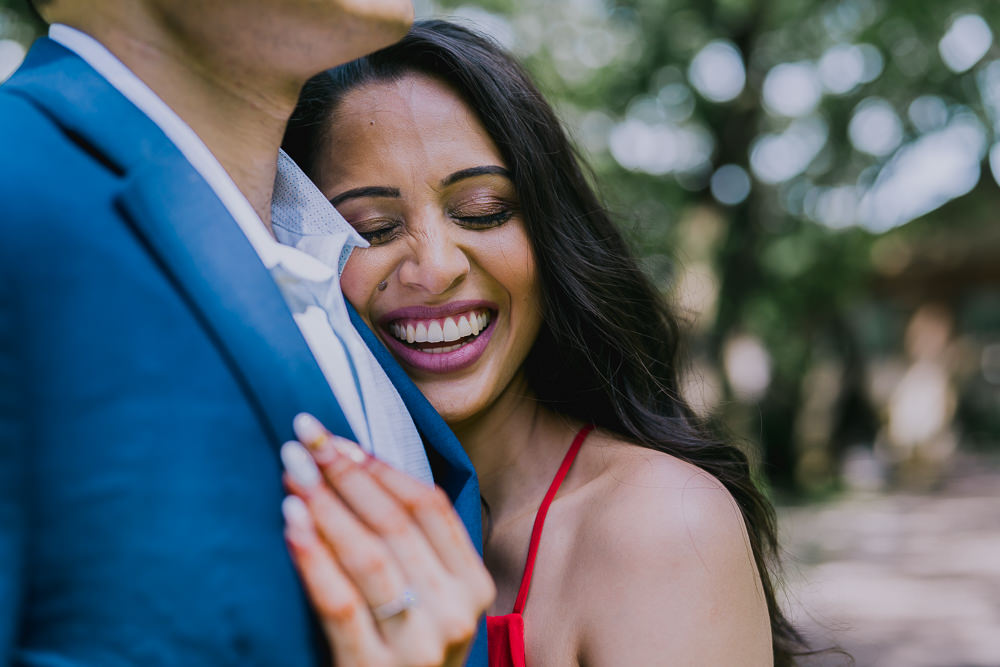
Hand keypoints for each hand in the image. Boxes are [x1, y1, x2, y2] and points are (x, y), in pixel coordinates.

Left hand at [281, 413, 494, 666]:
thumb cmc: (403, 648)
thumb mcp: (427, 598)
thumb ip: (410, 546)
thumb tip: (354, 466)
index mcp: (472, 584)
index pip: (429, 506)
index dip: (380, 466)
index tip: (337, 437)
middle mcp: (455, 611)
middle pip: (395, 523)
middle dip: (344, 473)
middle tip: (304, 436)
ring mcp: (418, 644)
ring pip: (369, 556)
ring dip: (326, 505)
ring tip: (293, 470)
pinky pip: (339, 603)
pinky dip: (313, 557)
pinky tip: (290, 523)